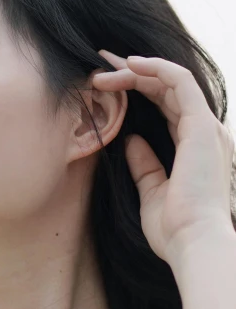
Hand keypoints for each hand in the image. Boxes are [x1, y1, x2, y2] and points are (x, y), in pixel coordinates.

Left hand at [92, 50, 234, 262]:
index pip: (167, 106)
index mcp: (196, 148)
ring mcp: (206, 128)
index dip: (139, 90)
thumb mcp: (152, 192)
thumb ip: (145, 166)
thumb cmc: (174, 228)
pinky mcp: (202, 125)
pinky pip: (180, 81)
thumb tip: (132, 142)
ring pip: (172, 80)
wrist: (193, 244)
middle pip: (168, 89)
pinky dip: (156, 68)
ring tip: (105, 66)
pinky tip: (131, 64)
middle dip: (133, 74)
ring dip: (137, 70)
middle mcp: (205, 134)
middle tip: (100, 66)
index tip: (106, 85)